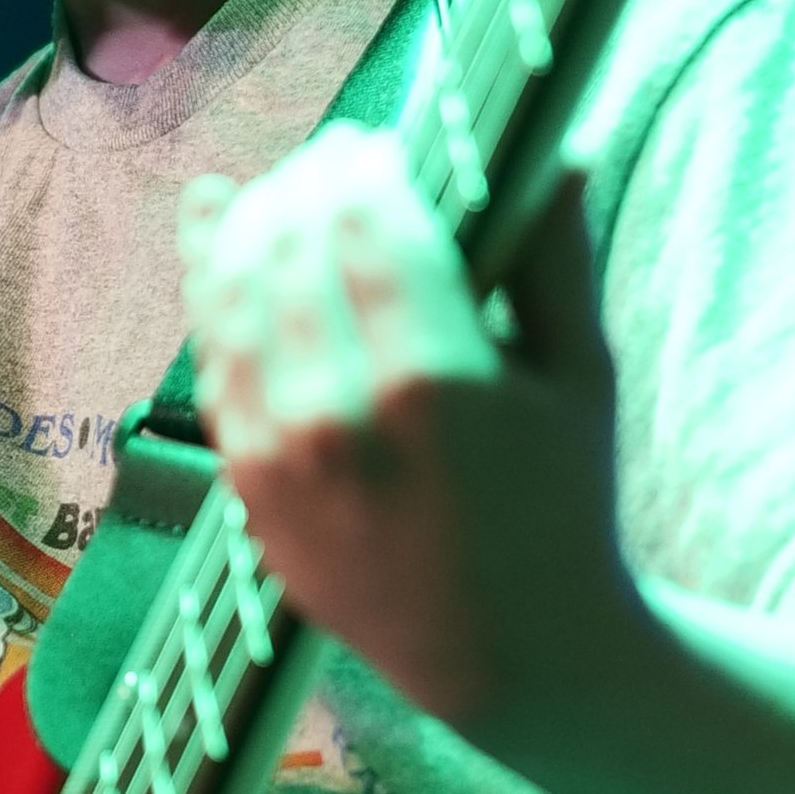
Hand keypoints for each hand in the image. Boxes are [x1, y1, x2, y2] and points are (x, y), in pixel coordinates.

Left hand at [177, 127, 641, 747]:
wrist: (506, 652)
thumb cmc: (562, 505)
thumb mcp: (585, 379)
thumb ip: (557, 255)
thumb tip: (557, 141)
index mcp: (435, 380)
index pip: (364, 220)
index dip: (359, 165)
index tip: (373, 143)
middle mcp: (340, 415)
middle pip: (290, 244)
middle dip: (306, 182)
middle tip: (332, 157)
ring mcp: (280, 456)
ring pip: (233, 292)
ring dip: (251, 221)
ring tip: (283, 189)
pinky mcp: (246, 487)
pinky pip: (212, 358)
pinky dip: (209, 285)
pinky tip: (216, 231)